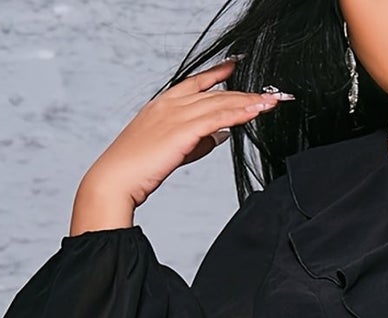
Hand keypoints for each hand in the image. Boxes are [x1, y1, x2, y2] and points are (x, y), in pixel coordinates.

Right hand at [68, 59, 292, 233]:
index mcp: (163, 104)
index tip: (234, 67)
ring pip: (220, 103)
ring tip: (271, 103)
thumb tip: (221, 135)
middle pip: (215, 93)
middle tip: (269, 94)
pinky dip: (239, 113)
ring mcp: (176, 114)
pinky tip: (255, 112)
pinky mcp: (183, 130)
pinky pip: (218, 118)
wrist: (116, 179)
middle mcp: (170, 104)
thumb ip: (198, 141)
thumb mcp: (171, 150)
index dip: (217, 74)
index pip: (196, 83)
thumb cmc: (138, 169)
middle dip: (244, 93)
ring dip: (248, 102)